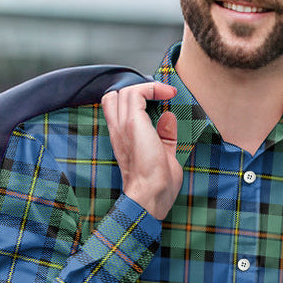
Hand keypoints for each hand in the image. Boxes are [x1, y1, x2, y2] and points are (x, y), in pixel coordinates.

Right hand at [101, 81, 180, 219]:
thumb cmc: (157, 185)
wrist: (151, 195)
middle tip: (159, 97)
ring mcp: (122, 126)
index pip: (115, 109)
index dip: (134, 100)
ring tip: (166, 93)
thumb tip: (169, 117)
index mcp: (122, 139)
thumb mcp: (164, 154)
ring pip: (124, 91)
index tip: (159, 101)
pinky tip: (167, 94)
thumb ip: (165, 135)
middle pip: (114, 96)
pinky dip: (152, 88)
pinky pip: (136, 93)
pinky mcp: (132, 123)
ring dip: (147, 88)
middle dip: (137, 91)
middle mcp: (118, 131)